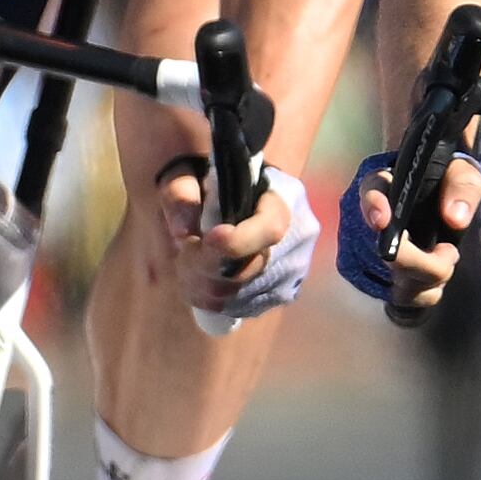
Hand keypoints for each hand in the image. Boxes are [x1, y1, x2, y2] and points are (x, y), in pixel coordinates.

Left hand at [169, 157, 313, 334]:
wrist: (234, 193)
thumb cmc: (211, 179)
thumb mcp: (187, 173)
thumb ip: (180, 193)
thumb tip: (183, 231)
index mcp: (285, 197)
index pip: (271, 229)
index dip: (237, 242)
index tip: (203, 240)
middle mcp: (300, 235)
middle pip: (251, 269)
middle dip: (206, 267)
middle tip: (182, 252)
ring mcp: (296, 267)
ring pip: (243, 294)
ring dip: (205, 286)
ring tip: (190, 264)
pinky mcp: (285, 290)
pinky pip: (245, 307)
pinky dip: (216, 299)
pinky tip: (204, 279)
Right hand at [343, 147, 478, 315]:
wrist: (438, 193)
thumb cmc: (447, 179)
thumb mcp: (460, 172)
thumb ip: (461, 186)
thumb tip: (456, 218)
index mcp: (387, 185)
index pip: (371, 192)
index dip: (373, 207)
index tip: (382, 220)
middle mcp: (373, 219)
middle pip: (384, 252)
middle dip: (417, 262)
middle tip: (448, 251)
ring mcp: (374, 251)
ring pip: (395, 280)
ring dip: (427, 278)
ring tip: (445, 255)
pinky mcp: (385, 277)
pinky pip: (404, 297)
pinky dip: (427, 290)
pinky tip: (437, 270)